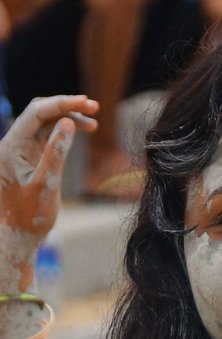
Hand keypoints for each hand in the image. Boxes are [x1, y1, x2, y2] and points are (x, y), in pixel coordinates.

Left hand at [0, 95, 97, 238]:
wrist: (19, 234)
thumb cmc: (30, 215)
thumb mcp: (46, 184)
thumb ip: (56, 152)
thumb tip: (67, 122)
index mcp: (11, 146)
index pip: (36, 113)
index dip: (62, 103)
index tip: (87, 103)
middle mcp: (13, 143)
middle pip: (39, 112)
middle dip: (66, 106)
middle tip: (94, 107)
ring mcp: (22, 149)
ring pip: (45, 123)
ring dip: (68, 118)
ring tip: (94, 123)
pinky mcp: (31, 157)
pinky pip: (48, 136)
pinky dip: (66, 131)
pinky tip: (83, 131)